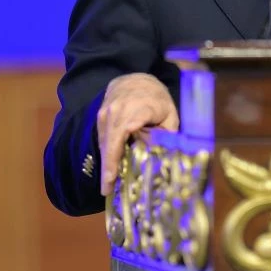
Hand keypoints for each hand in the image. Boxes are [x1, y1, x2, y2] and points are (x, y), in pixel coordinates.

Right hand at [98, 73, 178, 194]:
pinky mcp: (100, 116)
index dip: (115, 157)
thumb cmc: (157, 99)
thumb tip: (159, 156)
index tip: (112, 178)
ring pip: (104, 142)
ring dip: (106, 162)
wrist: (136, 79)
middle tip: (107, 191)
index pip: (122, 134)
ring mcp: (105, 112)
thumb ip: (165, 134)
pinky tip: (110, 168)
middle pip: (110, 143)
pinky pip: (102, 137)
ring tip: (109, 185)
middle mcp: (116, 110)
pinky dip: (106, 152)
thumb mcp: (169, 115)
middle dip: (107, 167)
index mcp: (136, 108)